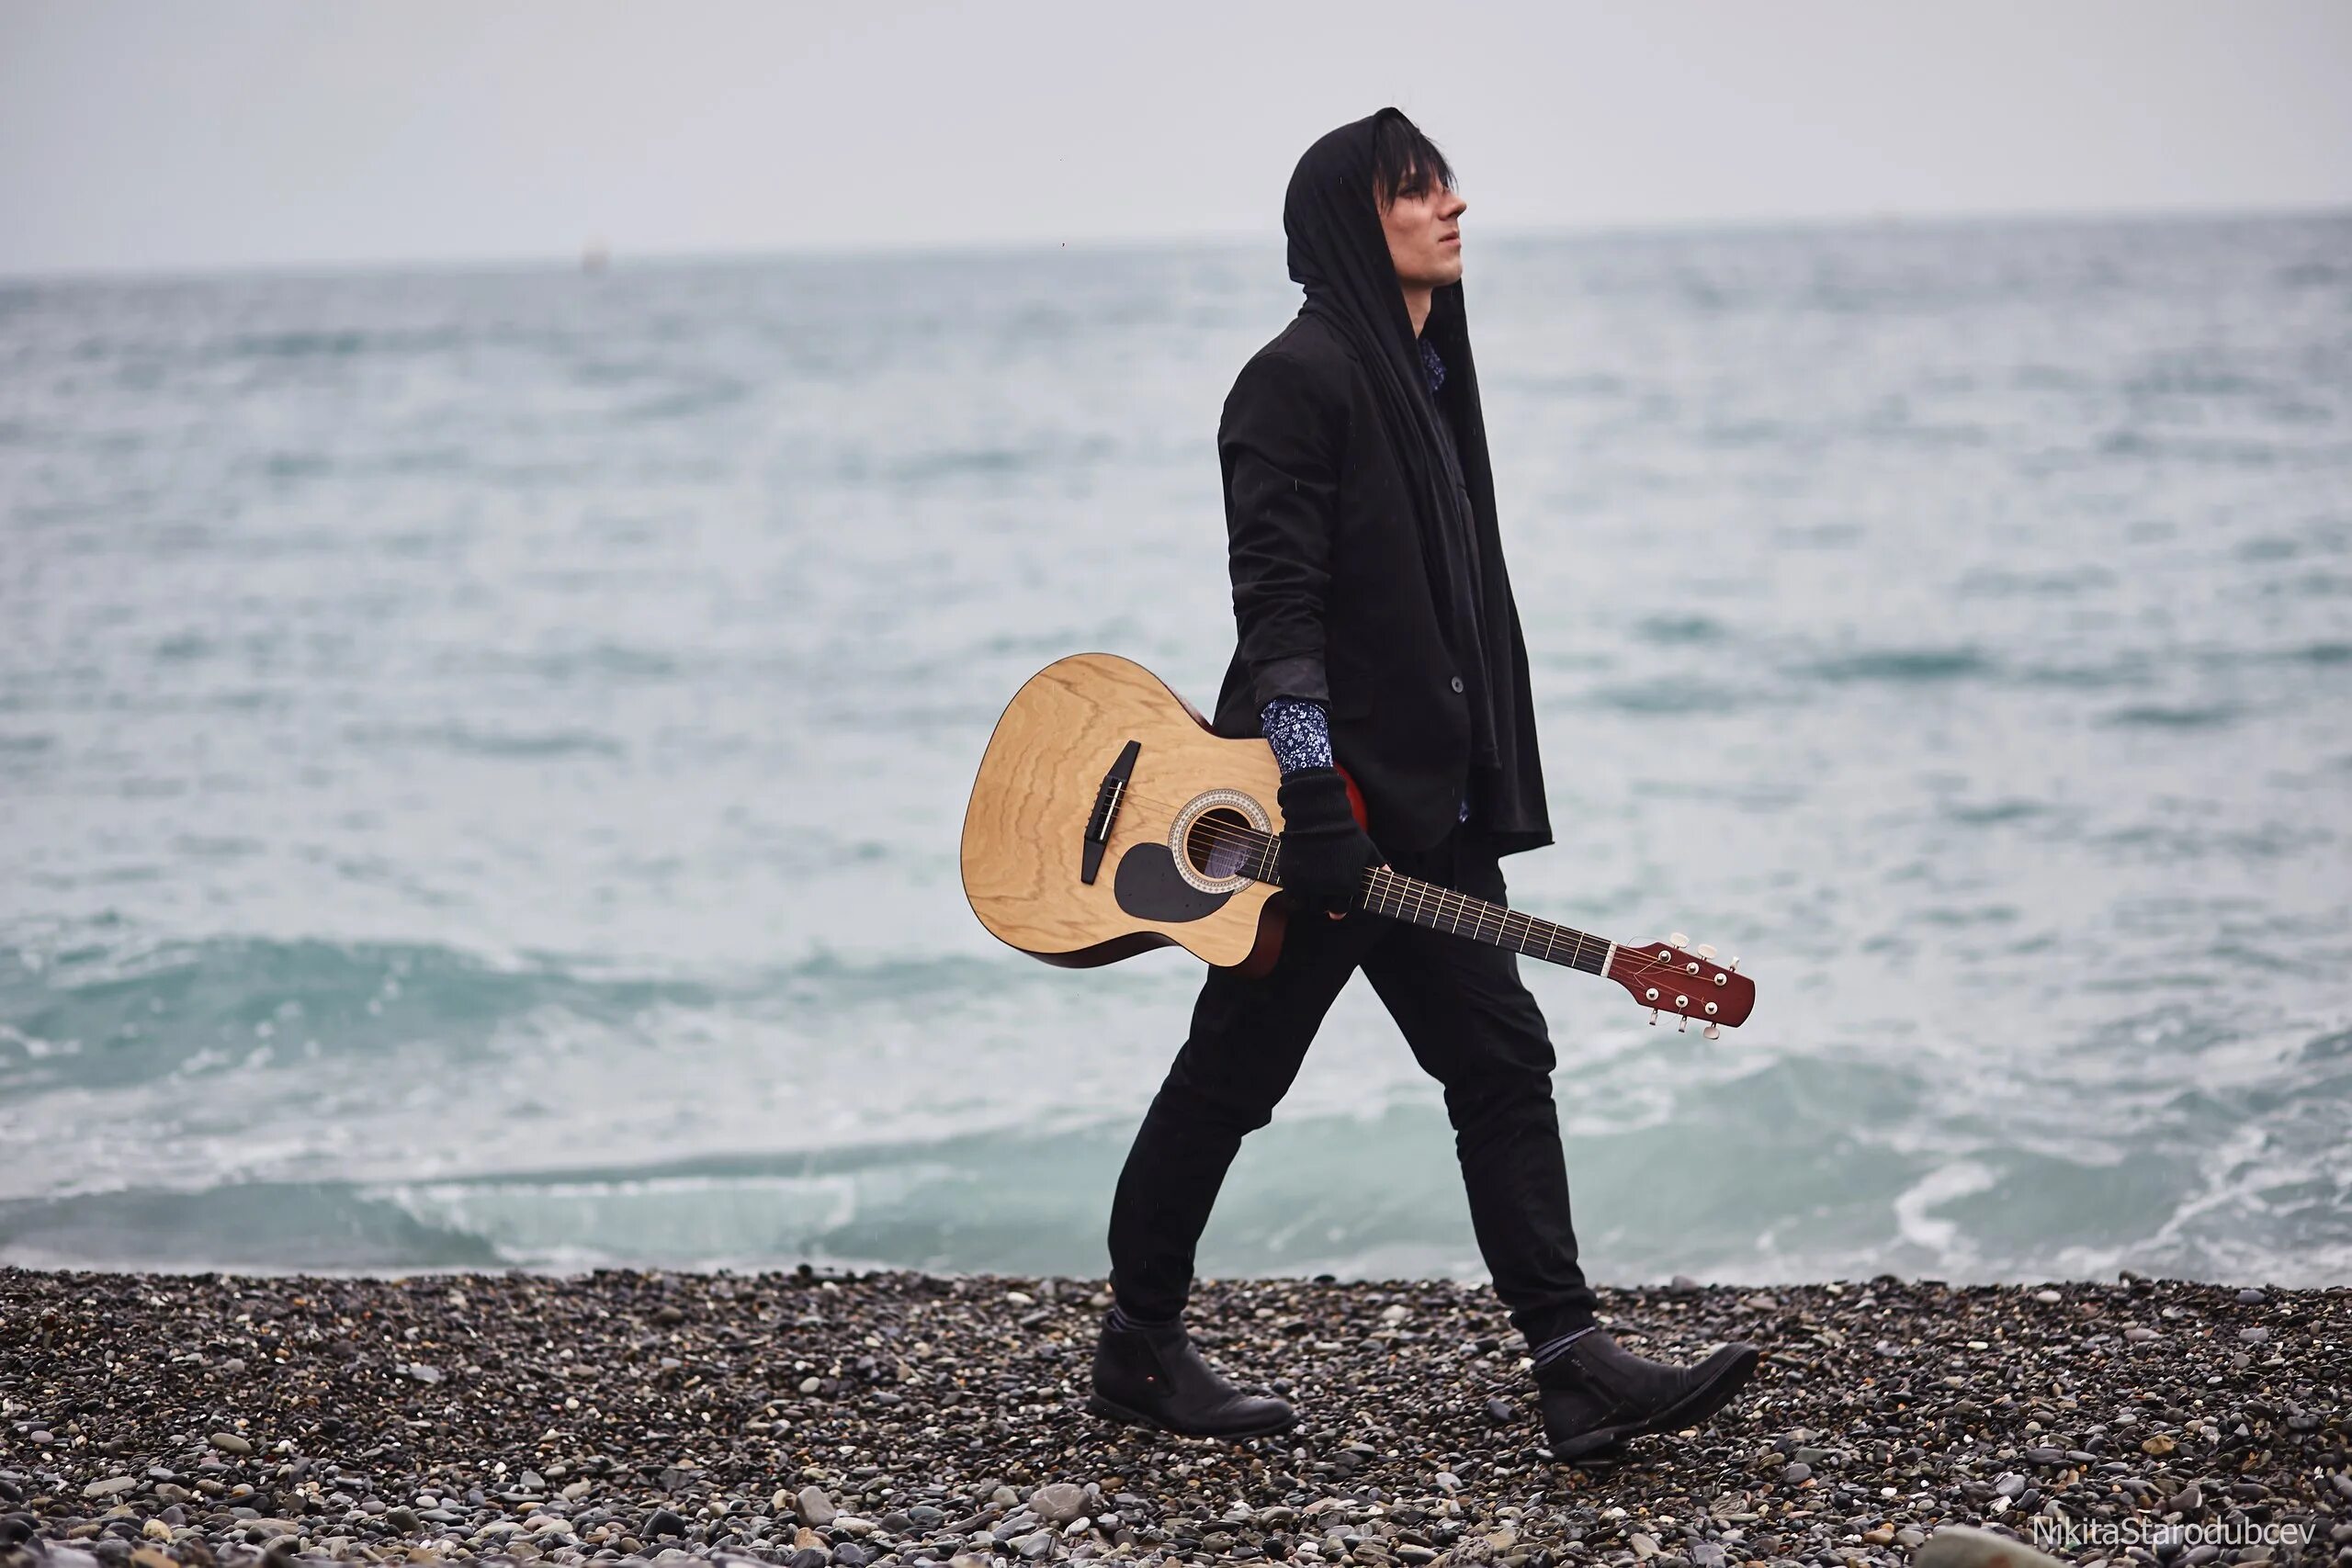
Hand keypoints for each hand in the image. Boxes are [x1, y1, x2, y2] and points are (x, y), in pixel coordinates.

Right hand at [1275, 767, 1381, 918]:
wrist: (1319, 816)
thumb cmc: (1346, 833)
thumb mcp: (1367, 850)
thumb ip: (1379, 866)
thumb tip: (1390, 874)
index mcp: (1346, 886)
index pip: (1341, 908)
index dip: (1340, 905)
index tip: (1339, 901)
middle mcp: (1325, 888)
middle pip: (1323, 908)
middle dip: (1325, 903)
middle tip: (1325, 894)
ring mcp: (1305, 883)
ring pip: (1306, 903)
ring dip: (1310, 899)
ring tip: (1314, 888)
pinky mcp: (1289, 875)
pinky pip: (1292, 892)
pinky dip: (1296, 890)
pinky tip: (1302, 880)